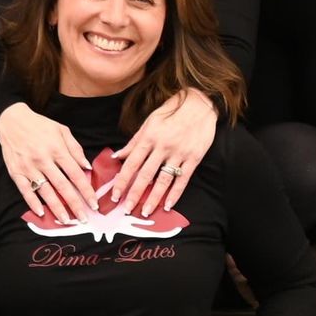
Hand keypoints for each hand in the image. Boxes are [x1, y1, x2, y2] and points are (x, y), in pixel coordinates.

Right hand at [0, 102, 94, 223]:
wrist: (11, 120)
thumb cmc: (40, 125)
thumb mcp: (62, 130)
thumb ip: (75, 149)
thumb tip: (86, 166)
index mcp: (57, 149)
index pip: (75, 174)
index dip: (86, 190)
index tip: (94, 203)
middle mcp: (43, 160)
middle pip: (63, 186)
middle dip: (75, 204)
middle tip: (84, 219)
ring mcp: (29, 167)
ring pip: (45, 192)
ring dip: (57, 208)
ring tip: (67, 221)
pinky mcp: (16, 172)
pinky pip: (25, 191)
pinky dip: (33, 203)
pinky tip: (41, 213)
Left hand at [110, 89, 216, 216]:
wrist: (200, 103)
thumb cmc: (172, 111)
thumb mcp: (149, 122)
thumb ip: (134, 142)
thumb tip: (116, 156)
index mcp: (149, 137)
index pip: (131, 163)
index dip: (122, 181)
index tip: (115, 195)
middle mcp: (162, 147)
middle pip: (145, 175)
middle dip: (134, 194)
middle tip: (126, 209)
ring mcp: (179, 153)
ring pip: (163, 180)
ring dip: (153, 198)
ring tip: (145, 212)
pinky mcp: (194, 158)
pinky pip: (183, 180)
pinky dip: (175, 194)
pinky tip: (168, 205)